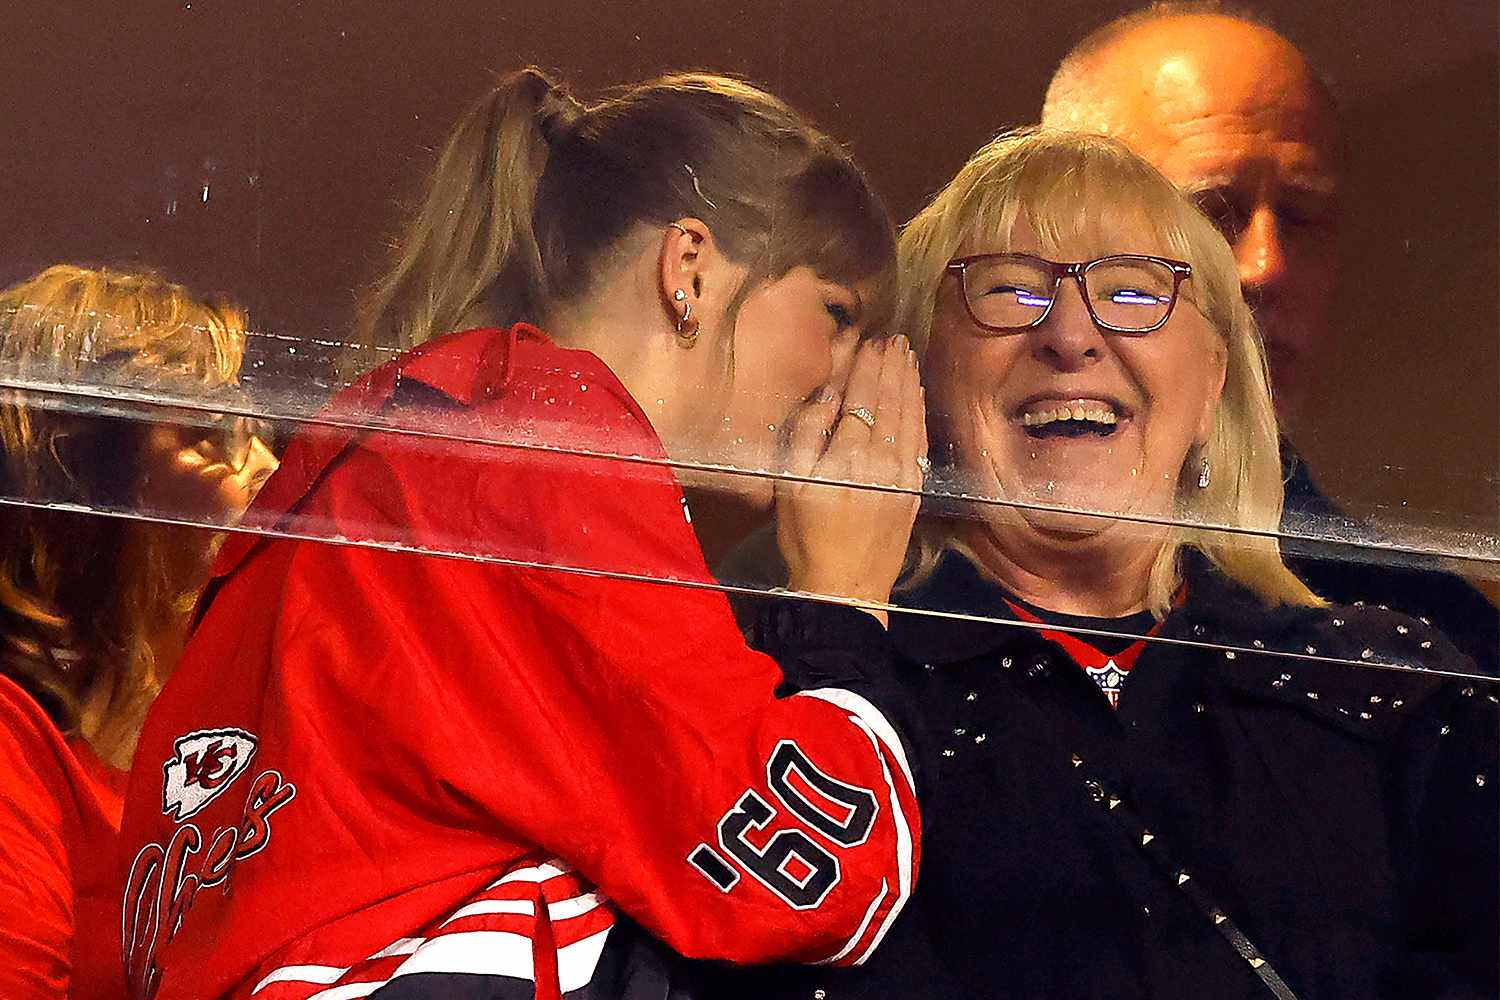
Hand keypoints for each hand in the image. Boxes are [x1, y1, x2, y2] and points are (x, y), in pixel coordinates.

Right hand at [775, 336, 926, 623]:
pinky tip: (917, 396)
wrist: (845, 589)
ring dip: (909, 382)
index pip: (861, 396)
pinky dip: (919, 411)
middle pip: (890, 400)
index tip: (870, 340)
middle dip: (892, 366)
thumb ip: (806, 434)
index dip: (866, 366)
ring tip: (907, 355)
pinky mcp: (913, 489)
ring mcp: (903, 474)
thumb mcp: (789, 484)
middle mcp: (882, 459)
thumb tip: (828, 394)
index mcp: (848, 454)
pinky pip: (919, 440)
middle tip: (895, 338)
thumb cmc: (806, 537)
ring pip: (909, 416)